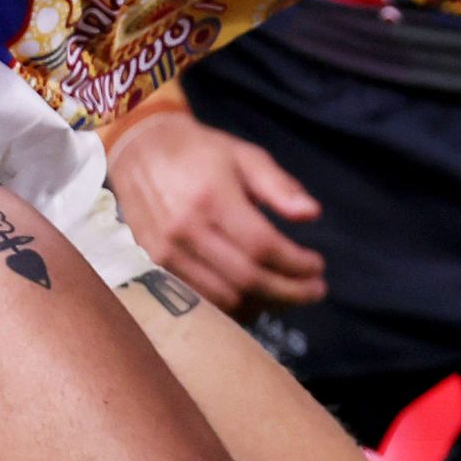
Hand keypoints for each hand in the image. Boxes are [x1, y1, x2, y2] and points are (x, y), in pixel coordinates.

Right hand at [105, 112, 327, 319]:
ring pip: (223, 298)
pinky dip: (232, 309)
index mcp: (212, 199)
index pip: (261, 246)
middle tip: (315, 289)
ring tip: (290, 295)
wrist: (140, 151)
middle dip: (289, 292)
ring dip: (264, 304)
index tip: (319, 266)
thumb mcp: (246, 156)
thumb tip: (312, 214)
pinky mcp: (153, 267)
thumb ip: (279, 186)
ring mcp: (166, 254)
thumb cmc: (201, 152)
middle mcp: (185, 231)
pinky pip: (199, 301)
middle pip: (245, 279)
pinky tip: (255, 299)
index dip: (295, 263)